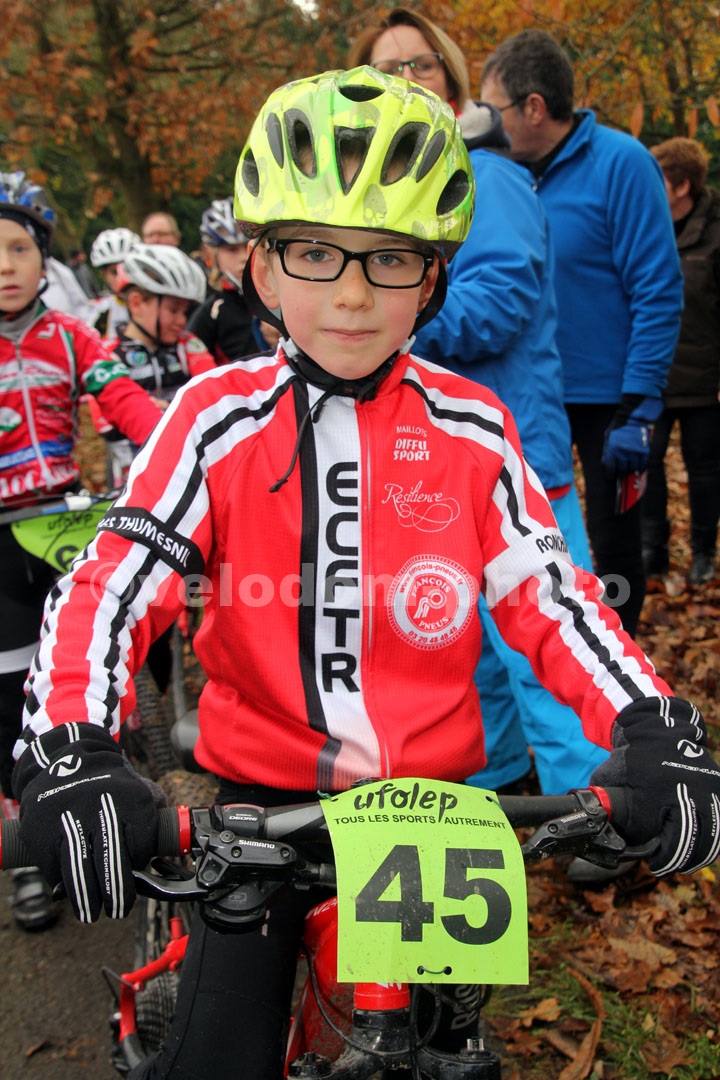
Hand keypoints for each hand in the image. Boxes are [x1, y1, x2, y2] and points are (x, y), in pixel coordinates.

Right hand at [13, 723, 163, 921]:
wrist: (67, 759)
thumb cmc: (111, 785)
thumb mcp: (141, 789)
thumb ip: (156, 818)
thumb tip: (170, 854)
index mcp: (132, 798)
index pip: (142, 845)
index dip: (140, 862)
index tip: (137, 868)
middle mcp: (100, 807)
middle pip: (111, 861)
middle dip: (116, 893)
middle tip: (118, 910)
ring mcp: (68, 818)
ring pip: (79, 869)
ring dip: (86, 898)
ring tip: (91, 913)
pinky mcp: (41, 828)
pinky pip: (52, 866)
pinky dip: (61, 882)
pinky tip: (68, 887)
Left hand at [591, 698, 719, 873]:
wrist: (660, 728)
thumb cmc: (633, 757)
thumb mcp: (611, 776)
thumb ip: (609, 804)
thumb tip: (602, 829)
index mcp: (649, 785)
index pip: (645, 827)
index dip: (640, 841)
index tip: (639, 847)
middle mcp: (679, 787)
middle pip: (682, 837)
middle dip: (671, 859)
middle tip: (661, 866)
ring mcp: (703, 788)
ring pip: (707, 836)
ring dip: (693, 856)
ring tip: (681, 864)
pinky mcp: (717, 788)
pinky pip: (719, 824)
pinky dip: (710, 842)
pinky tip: (698, 850)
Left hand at [601, 394, 662, 476]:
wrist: (631, 417)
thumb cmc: (617, 428)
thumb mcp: (607, 439)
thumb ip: (607, 452)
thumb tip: (607, 466)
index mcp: (612, 449)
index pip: (610, 468)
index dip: (611, 474)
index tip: (611, 476)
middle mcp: (623, 452)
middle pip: (622, 469)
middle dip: (621, 472)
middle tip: (621, 472)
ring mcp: (634, 451)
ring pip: (633, 468)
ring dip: (631, 470)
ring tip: (629, 468)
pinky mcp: (644, 450)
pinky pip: (643, 464)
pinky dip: (641, 467)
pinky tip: (639, 468)